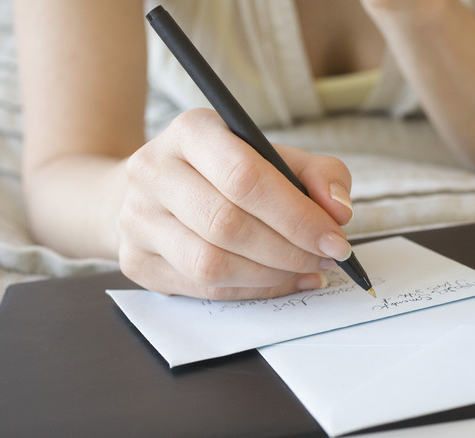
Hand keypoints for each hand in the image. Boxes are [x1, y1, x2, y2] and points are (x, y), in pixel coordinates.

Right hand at [117, 108, 354, 299]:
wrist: (155, 190)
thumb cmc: (225, 172)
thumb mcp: (274, 155)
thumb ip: (318, 174)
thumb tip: (338, 211)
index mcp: (192, 131)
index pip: (244, 177)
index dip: (296, 215)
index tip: (334, 238)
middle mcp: (153, 171)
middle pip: (226, 224)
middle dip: (288, 250)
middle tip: (324, 258)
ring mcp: (137, 219)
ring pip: (211, 264)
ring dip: (271, 276)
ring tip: (305, 270)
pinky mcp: (136, 261)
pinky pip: (202, 289)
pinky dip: (252, 292)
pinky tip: (280, 282)